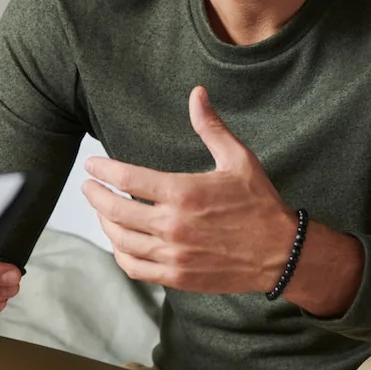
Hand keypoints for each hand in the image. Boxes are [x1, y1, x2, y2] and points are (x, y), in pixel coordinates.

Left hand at [82, 86, 296, 294]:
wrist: (282, 253)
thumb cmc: (260, 204)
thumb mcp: (238, 159)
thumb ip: (210, 127)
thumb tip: (197, 93)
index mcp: (182, 192)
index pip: (126, 179)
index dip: (102, 170)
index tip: (92, 165)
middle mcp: (173, 225)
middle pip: (115, 210)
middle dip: (95, 195)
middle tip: (88, 186)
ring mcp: (173, 254)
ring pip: (120, 240)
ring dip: (105, 223)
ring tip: (102, 211)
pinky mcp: (177, 276)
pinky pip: (135, 267)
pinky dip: (120, 254)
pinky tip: (120, 241)